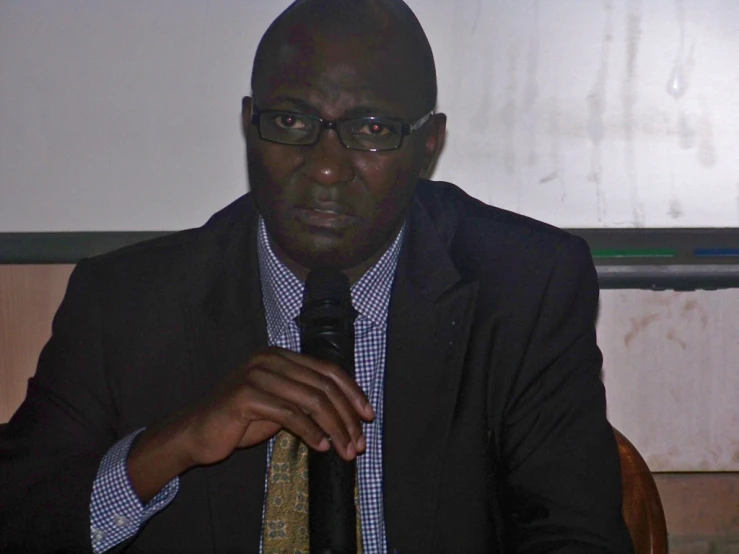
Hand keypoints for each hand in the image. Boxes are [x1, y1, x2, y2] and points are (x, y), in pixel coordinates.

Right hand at [127, 347, 373, 501]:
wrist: (195, 433)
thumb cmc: (239, 422)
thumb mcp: (279, 406)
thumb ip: (306, 401)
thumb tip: (347, 415)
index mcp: (280, 356)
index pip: (328, 369)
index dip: (352, 392)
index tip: (368, 416)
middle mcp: (270, 359)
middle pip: (324, 385)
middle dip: (347, 416)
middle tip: (359, 443)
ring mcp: (257, 374)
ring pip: (311, 400)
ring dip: (335, 428)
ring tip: (345, 450)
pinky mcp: (246, 396)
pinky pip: (290, 414)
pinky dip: (311, 432)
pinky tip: (322, 446)